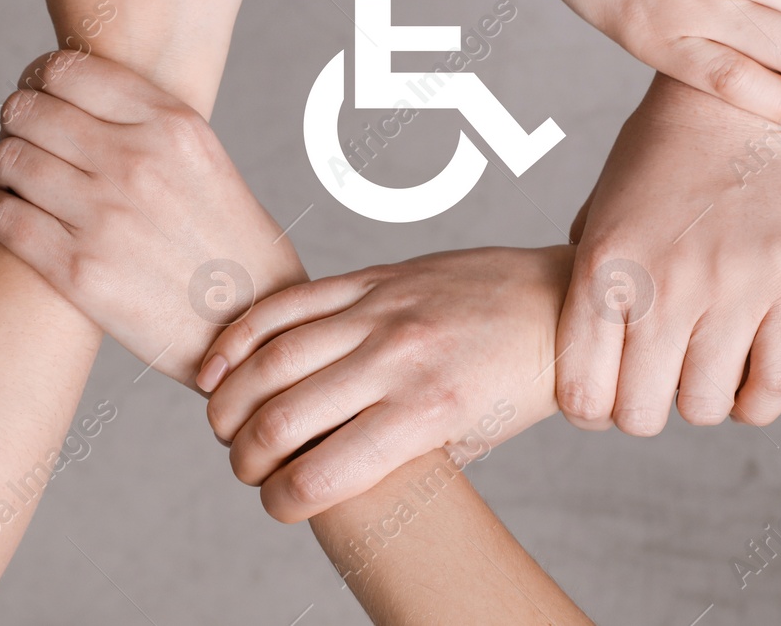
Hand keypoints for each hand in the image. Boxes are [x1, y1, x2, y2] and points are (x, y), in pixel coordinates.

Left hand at [0, 52, 305, 386]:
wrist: (254, 321)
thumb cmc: (227, 240)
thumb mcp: (206, 160)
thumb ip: (148, 126)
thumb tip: (75, 101)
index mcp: (172, 125)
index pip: (67, 71)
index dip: (37, 78)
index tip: (35, 96)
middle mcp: (137, 162)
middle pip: (27, 111)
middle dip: (13, 123)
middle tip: (18, 141)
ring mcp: (105, 216)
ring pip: (7, 160)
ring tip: (4, 179)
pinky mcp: (78, 271)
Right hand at [197, 247, 570, 521]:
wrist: (561, 302)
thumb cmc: (520, 383)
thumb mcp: (472, 440)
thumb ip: (400, 456)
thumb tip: (328, 475)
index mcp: (429, 412)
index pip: (321, 474)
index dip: (280, 502)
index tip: (277, 504)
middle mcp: (399, 357)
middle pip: (282, 417)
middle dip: (245, 456)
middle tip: (244, 467)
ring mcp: (382, 310)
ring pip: (272, 357)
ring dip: (229, 400)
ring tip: (223, 425)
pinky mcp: (374, 276)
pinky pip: (290, 303)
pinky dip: (242, 337)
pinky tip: (219, 367)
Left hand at [559, 75, 780, 433]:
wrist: (736, 99)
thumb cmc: (658, 157)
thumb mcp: (599, 213)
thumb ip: (587, 282)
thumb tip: (585, 358)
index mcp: (604, 266)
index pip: (583, 393)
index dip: (591, 410)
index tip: (604, 397)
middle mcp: (663, 283)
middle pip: (642, 415)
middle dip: (643, 412)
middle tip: (654, 385)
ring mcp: (731, 285)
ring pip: (707, 408)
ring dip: (701, 401)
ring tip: (701, 371)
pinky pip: (774, 386)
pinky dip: (756, 401)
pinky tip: (746, 379)